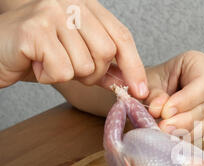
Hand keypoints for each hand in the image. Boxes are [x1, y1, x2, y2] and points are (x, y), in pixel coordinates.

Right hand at [0, 0, 147, 98]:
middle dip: (92, 74)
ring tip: (47, 62)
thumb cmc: (37, 53)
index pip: (121, 37)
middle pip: (106, 53)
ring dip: (67, 75)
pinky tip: (35, 64)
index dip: (134, 66)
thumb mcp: (76, 57)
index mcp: (87, 7)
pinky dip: (49, 77)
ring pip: (84, 65)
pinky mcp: (35, 30)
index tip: (140, 91)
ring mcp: (52, 13)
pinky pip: (62, 70)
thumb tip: (131, 84)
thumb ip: (103, 67)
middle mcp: (72, 4)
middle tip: (68, 69)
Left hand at [142, 51, 203, 135]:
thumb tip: (158, 109)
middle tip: (162, 127)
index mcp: (198, 63)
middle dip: (183, 120)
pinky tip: (172, 138)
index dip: (186, 100)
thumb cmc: (152, 82)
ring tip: (164, 134)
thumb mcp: (147, 83)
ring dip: (185, 131)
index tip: (165, 112)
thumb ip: (153, 94)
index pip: (203, 83)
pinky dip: (188, 136)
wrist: (154, 92)